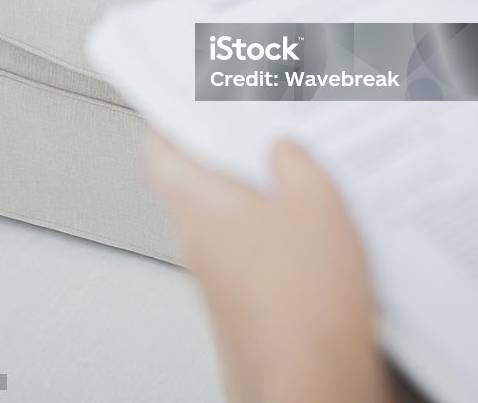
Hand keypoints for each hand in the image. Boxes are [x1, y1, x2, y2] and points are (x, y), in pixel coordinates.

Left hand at [143, 130, 394, 402]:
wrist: (314, 384)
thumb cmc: (306, 304)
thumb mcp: (317, 203)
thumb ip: (295, 163)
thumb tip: (283, 149)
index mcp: (202, 206)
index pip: (160, 155)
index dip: (168, 123)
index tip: (182, 102)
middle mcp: (199, 241)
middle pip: (196, 183)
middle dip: (228, 156)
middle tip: (259, 131)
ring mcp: (218, 277)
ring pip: (226, 220)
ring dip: (255, 198)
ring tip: (299, 180)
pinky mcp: (242, 304)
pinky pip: (249, 253)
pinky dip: (272, 236)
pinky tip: (311, 233)